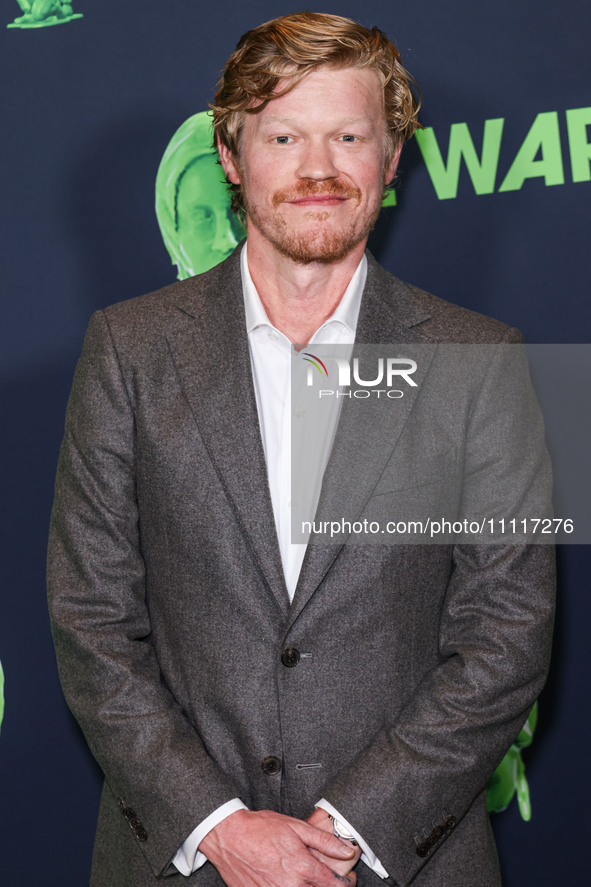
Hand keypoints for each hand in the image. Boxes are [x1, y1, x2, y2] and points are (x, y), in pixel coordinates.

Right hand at [199, 808, 357, 886]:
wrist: (228, 836)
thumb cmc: (260, 828)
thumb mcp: (296, 827)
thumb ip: (324, 842)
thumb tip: (347, 850)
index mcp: (302, 868)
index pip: (335, 886)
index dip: (347, 883)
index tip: (348, 879)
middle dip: (326, 886)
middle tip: (324, 875)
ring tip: (302, 875)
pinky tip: (285, 879)